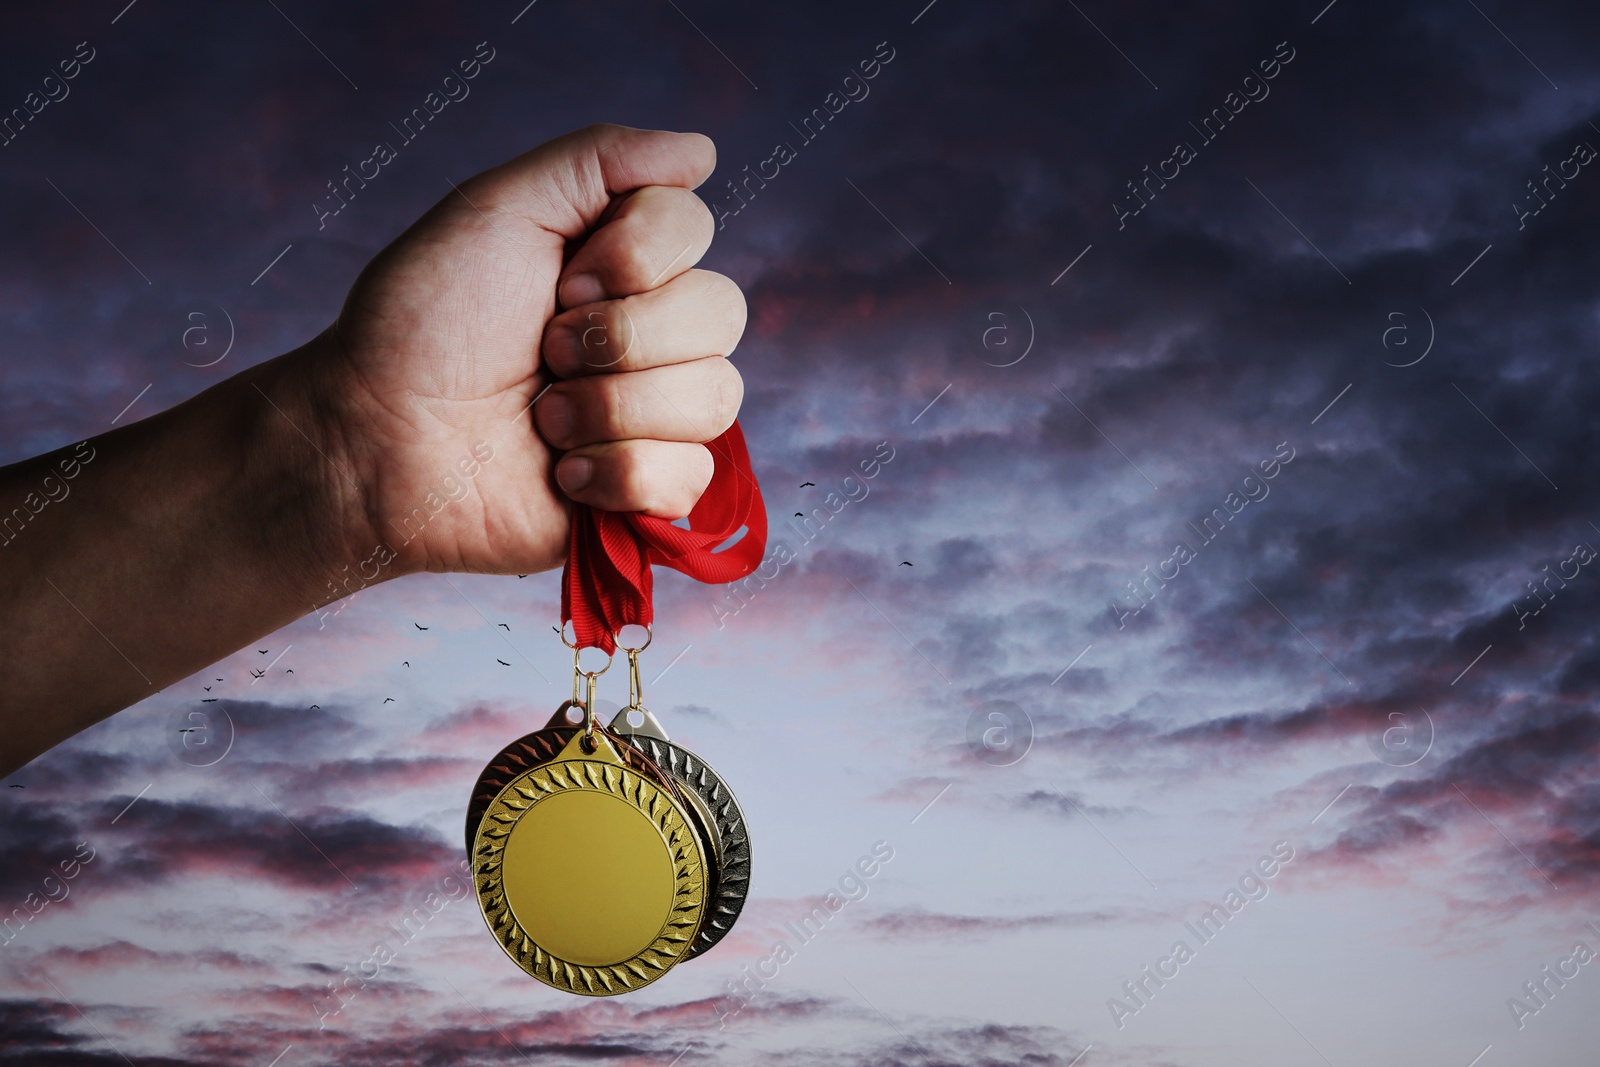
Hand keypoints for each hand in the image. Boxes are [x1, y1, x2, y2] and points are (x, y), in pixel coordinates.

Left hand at [310, 123, 747, 575]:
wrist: (377, 441)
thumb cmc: (420, 325)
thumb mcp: (498, 209)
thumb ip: (599, 160)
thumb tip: (702, 149)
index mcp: (620, 262)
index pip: (694, 227)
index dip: (634, 256)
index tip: (558, 282)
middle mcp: (650, 334)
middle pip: (721, 312)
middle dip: (619, 337)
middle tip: (544, 354)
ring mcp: (654, 415)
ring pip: (715, 397)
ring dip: (612, 408)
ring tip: (544, 420)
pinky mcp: (646, 492)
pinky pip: (695, 475)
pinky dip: (620, 473)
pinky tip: (564, 475)